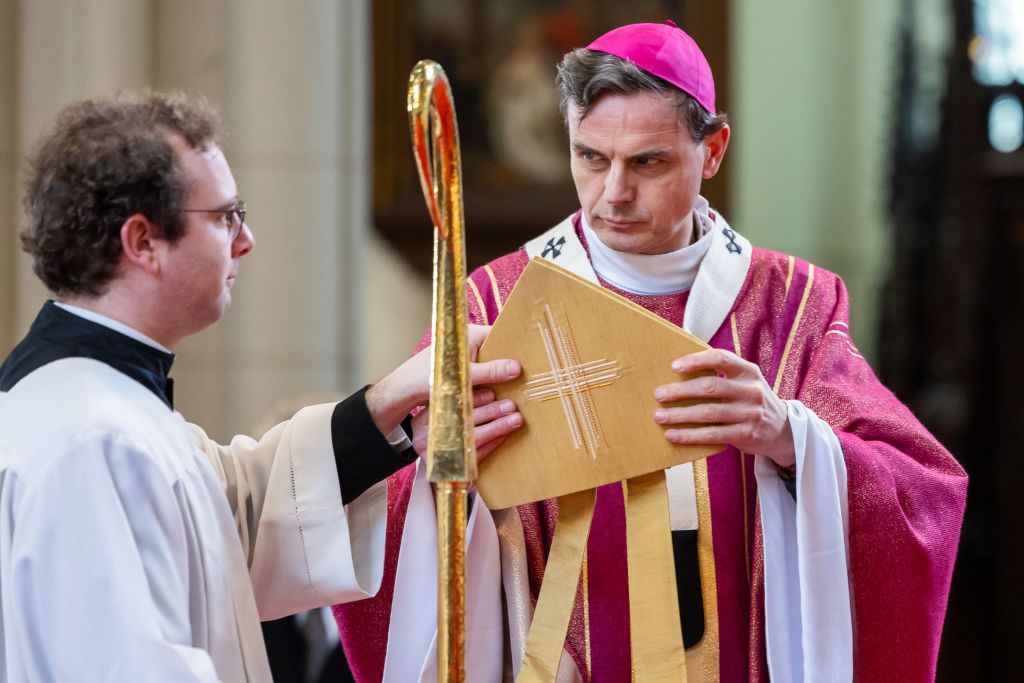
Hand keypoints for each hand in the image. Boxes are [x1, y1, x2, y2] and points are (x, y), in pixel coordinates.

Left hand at [365, 324, 521, 438]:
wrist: (404, 390)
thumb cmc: (427, 378)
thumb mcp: (463, 376)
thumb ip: (490, 372)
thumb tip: (516, 368)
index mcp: (470, 334)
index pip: (501, 335)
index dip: (517, 345)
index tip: (533, 357)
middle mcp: (468, 340)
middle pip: (497, 349)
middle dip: (510, 362)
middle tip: (531, 374)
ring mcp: (465, 355)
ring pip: (491, 362)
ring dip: (501, 374)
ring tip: (522, 384)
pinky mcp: (462, 368)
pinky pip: (483, 372)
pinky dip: (491, 380)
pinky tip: (503, 391)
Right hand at [410, 387, 522, 460]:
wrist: (431, 451)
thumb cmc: (440, 418)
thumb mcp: (440, 402)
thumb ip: (458, 385)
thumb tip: (482, 357)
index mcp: (422, 418)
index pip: (448, 406)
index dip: (471, 399)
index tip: (491, 392)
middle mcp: (426, 438)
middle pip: (462, 423)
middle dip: (489, 413)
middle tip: (510, 405)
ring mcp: (438, 455)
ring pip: (471, 440)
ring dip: (496, 428)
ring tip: (515, 418)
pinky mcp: (453, 467)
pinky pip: (476, 455)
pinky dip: (494, 443)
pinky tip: (506, 433)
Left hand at [652, 349, 794, 467]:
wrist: (782, 430)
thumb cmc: (750, 400)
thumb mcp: (745, 381)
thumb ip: (722, 374)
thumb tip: (678, 371)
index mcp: (748, 371)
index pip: (721, 358)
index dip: (696, 361)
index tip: (674, 366)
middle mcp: (751, 390)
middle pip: (710, 387)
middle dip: (680, 391)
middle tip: (659, 394)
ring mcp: (750, 413)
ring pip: (708, 413)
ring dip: (679, 415)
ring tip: (659, 416)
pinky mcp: (745, 434)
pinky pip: (712, 434)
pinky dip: (689, 435)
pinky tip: (672, 435)